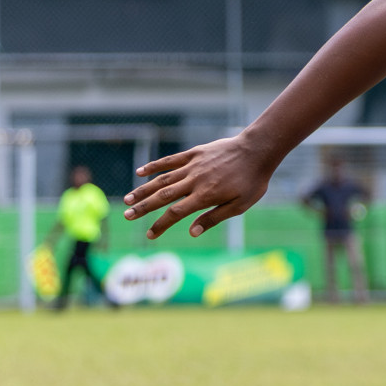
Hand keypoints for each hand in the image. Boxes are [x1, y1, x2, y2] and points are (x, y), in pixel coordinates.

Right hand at [122, 135, 273, 238]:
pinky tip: (140, 172)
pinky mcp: (195, 153)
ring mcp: (193, 166)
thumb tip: (192, 232)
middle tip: (127, 216)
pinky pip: (170, 160)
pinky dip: (154, 166)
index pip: (175, 213)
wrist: (258, 150)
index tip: (150, 235)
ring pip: (162, 179)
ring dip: (143, 189)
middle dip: (143, 208)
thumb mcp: (240, 205)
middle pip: (162, 196)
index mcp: (205, 196)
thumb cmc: (252, 181)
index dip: (160, 225)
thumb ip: (214, 218)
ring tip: (127, 199)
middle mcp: (194, 181)